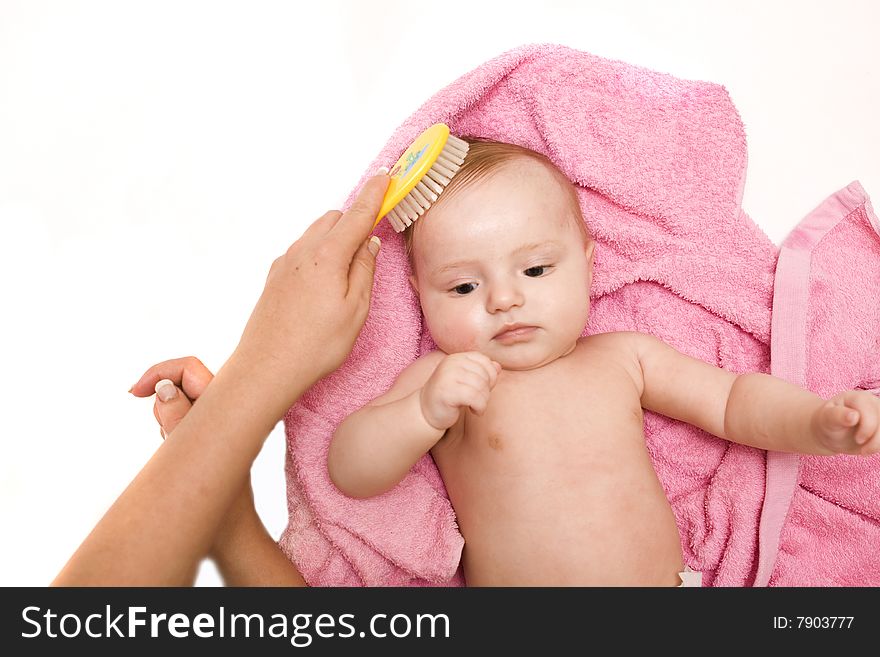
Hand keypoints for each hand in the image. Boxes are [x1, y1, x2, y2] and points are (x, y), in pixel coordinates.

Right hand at [129, 356, 257, 556]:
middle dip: (161, 398)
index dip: (160, 371)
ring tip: (172, 451)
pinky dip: (170, 431)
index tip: (135, 393)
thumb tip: (166, 389)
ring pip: (182, 403)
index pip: (191, 368)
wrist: (233, 538)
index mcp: (229, 409)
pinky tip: (175, 458)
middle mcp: (228, 413)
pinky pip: (184, 423)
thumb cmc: (219, 505)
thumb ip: (177, 419)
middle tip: (158, 430)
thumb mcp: (191, 460)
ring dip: (166, 418)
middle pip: (185, 381)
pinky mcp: (213, 442)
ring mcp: (221, 427)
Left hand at [232, 173, 389, 398]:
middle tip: (372, 243)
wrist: (267, 368)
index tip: (386, 175)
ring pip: (316, 234)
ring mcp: (285, 263)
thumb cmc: (316, 345)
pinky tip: (325, 285)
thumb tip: (368, 244)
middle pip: (334, 219)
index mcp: (328, 255)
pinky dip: (319, 255)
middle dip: (355, 221)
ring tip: (349, 273)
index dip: (375, 194)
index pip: (357, 214)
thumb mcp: (356, 309)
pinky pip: (302, 252)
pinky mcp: (275, 277)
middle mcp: (303, 251)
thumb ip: (365, 270)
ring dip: (336, 239)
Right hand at [419, 352, 501, 430]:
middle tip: (478, 400)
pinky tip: (473, 410)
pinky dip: (479, 407)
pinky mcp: (446, 392)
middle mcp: (451, 364)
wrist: (425, 412)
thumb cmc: (449, 397)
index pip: (485, 361)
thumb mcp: (466, 381)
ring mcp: (447, 377)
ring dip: (484, 401)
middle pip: (485, 374)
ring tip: (475, 406)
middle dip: (487, 391)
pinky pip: (475, 398)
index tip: (483, 389)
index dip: (490, 376)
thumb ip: (482, 372)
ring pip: (481, 387)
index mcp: (456, 358)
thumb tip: (498, 366)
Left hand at [812, 390, 879, 454]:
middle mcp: (873, 403)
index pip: (871, 411)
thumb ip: (838, 416)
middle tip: (862, 451)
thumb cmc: (827, 423)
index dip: (868, 428)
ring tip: (864, 451)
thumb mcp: (827, 419)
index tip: (858, 440)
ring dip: (879, 444)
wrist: (830, 432)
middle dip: (875, 440)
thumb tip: (854, 415)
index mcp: (858, 398)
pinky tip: (869, 449)